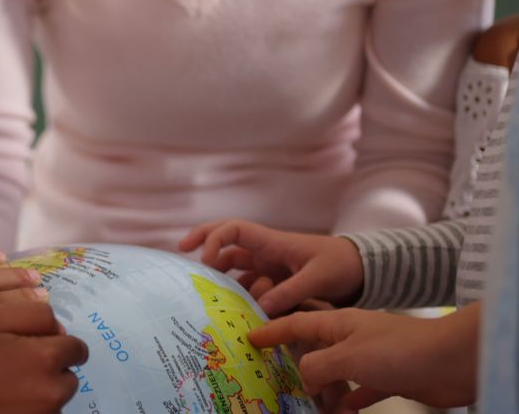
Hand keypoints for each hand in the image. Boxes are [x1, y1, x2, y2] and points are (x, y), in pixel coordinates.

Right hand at [179, 220, 363, 315]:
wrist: (362, 271)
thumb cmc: (342, 265)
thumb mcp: (319, 278)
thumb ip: (291, 292)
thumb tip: (262, 307)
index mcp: (273, 242)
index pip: (235, 230)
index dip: (214, 237)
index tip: (203, 256)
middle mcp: (265, 252)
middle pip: (226, 244)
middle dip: (203, 244)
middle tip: (181, 253)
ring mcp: (268, 268)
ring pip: (234, 269)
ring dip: (221, 278)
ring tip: (205, 295)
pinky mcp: (275, 284)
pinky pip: (249, 288)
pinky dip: (238, 297)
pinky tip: (231, 312)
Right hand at [249, 306, 479, 409]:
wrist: (453, 360)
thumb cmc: (397, 350)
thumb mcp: (346, 357)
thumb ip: (316, 366)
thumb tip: (302, 379)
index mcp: (337, 323)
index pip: (295, 323)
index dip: (271, 330)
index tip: (250, 337)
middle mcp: (352, 337)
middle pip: (315, 351)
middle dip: (298, 367)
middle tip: (278, 381)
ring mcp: (371, 357)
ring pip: (337, 373)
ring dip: (325, 390)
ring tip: (313, 407)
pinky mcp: (390, 376)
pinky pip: (362, 390)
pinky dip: (351, 401)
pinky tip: (343, 411)